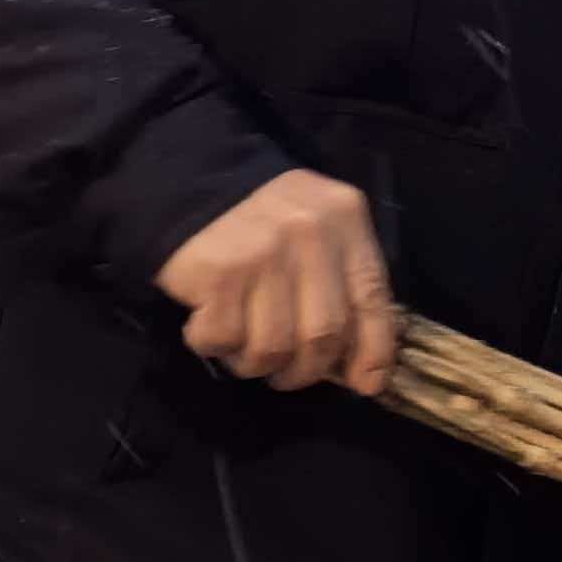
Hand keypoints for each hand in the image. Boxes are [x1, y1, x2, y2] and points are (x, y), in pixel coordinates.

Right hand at [156, 168, 398, 394]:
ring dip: (257, 364)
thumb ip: (343, 280)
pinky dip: (214, 345)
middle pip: (323, 334)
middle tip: (288, 372)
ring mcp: (263, 255)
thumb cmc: (262, 213)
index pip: (373, 299)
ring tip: (245, 349)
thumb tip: (363, 367)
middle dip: (305, 370)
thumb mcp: (318, 225)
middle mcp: (310, 236)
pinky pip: (223, 339)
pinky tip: (209, 324)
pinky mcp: (217, 274)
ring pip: (273, 347)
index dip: (373, 351)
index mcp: (345, 221)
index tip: (366, 384)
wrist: (187, 177)